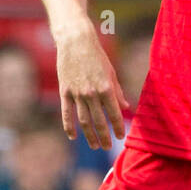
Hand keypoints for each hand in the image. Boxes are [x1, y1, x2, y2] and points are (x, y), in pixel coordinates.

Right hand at [55, 19, 128, 148]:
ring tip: (95, 146)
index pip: (114, 114)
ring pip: (84, 121)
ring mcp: (77, 94)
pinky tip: (73, 136)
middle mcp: (92, 93)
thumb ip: (117, 91)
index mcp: (106, 88)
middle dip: (105, 136)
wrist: (75, 42)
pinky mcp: (65, 92)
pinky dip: (69, 126)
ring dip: (90, 136)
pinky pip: (67, 113)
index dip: (118, 127)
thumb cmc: (97, 56)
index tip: (121, 136)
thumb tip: (125, 106)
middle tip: (108, 147)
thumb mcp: (111, 72)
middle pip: (99, 121)